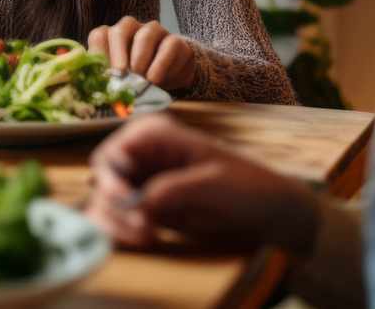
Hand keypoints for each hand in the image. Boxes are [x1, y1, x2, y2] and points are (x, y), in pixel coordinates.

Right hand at [86, 114, 316, 251]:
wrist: (270, 212)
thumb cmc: (247, 186)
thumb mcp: (211, 185)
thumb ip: (171, 190)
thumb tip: (133, 203)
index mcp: (156, 135)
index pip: (112, 154)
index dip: (110, 180)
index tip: (124, 204)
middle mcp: (143, 156)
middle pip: (104, 181)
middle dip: (114, 207)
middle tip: (142, 232)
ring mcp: (142, 182)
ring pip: (107, 203)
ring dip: (117, 223)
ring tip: (148, 238)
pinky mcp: (147, 207)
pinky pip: (121, 219)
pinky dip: (123, 231)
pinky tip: (146, 239)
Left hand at [87, 16, 196, 90]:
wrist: (168, 80)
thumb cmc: (135, 80)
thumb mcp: (119, 82)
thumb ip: (107, 82)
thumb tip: (97, 93)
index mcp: (111, 37)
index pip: (100, 36)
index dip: (99, 53)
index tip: (104, 74)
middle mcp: (131, 29)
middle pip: (121, 30)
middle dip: (119, 52)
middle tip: (121, 74)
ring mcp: (154, 32)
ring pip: (147, 33)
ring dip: (142, 58)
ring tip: (142, 79)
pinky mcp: (176, 41)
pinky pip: (171, 45)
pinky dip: (163, 64)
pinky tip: (157, 80)